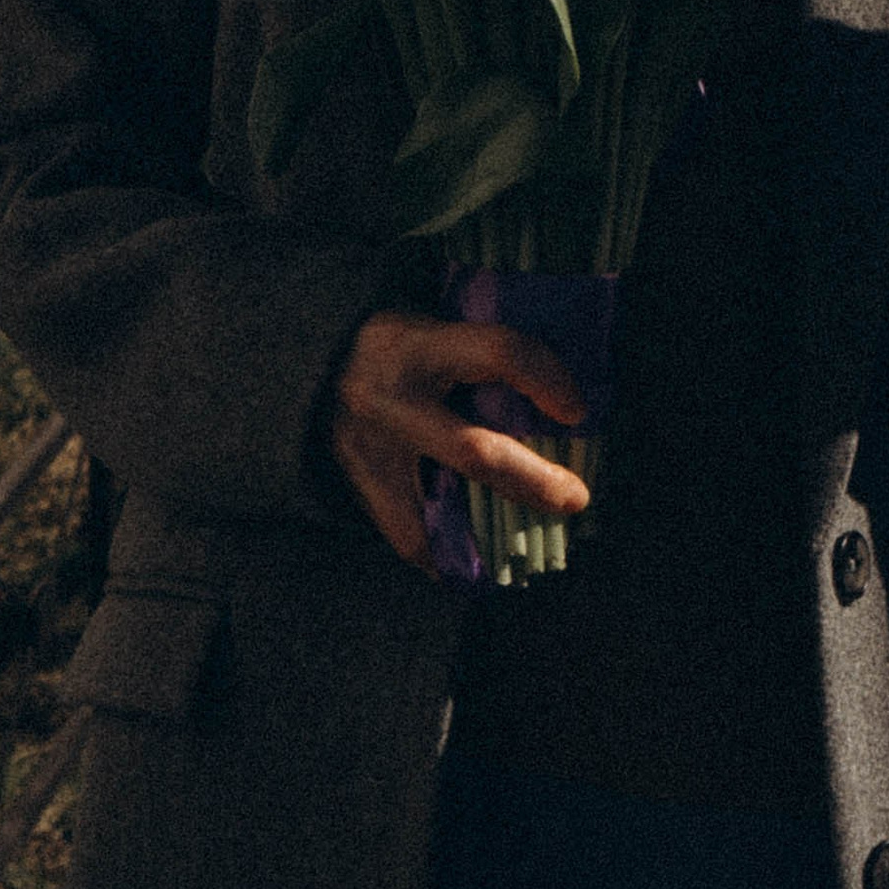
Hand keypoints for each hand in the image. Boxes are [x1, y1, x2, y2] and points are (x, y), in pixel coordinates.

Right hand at [331, 310, 590, 574]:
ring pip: (437, 513)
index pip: (498, 353)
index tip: (577, 410)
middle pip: (473, 450)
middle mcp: (391, 399)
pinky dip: (448, 557)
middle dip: (533, 481)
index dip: (545, 379)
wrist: (311, 361)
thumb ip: (485, 355)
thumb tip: (560, 397)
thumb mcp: (436, 326)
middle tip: (574, 499)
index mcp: (419, 343)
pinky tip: (479, 562)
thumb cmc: (398, 341)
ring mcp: (368, 451)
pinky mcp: (357, 487)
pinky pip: (408, 540)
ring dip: (492, 537)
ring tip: (529, 546)